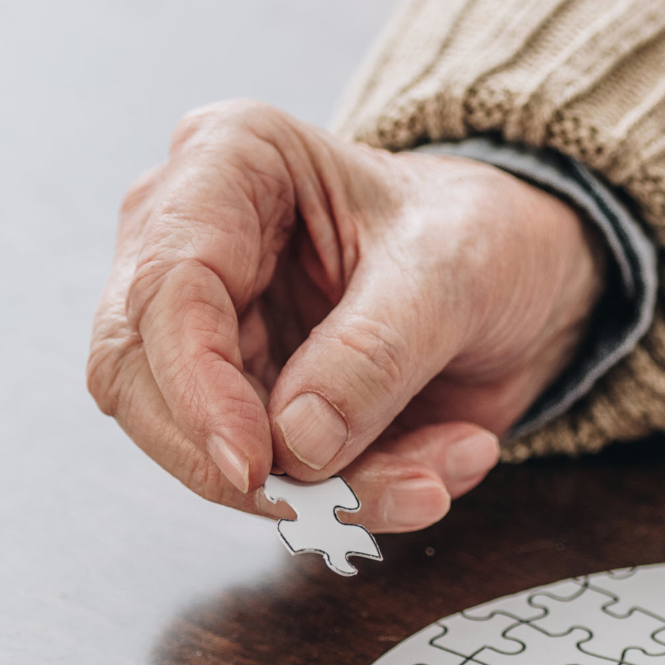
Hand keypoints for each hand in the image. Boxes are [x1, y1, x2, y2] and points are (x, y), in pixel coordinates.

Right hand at [88, 101, 604, 531]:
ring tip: (429, 482)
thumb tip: (295, 441)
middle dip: (240, 461)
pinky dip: (348, 497)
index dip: (196, 389)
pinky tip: (431, 473)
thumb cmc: (483, 232)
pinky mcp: (240, 400)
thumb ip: (376, 351)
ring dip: (316, 492)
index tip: (256, 464)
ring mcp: (207, 328)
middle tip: (337, 503)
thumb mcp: (455, 271)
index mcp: (228, 162)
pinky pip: (263, 479)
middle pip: (140, 378)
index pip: (164, 287)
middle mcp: (191, 241)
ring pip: (198, 446)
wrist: (524, 275)